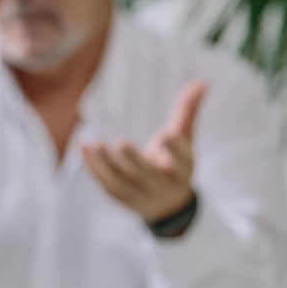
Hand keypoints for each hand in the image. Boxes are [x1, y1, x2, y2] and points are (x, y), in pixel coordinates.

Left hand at [82, 80, 205, 222]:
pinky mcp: (122, 200)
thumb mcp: (184, 139)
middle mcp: (163, 187)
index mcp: (182, 171)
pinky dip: (94, 169)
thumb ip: (187, 112)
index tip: (167, 135)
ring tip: (95, 145)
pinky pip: (106, 186)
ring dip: (107, 166)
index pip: (182, 162)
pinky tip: (84, 148)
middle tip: (121, 143)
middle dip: (135, 161)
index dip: (176, 150)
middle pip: (149, 177)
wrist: (167, 205)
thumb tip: (201, 82)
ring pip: (123, 185)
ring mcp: (142, 197)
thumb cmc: (173, 163)